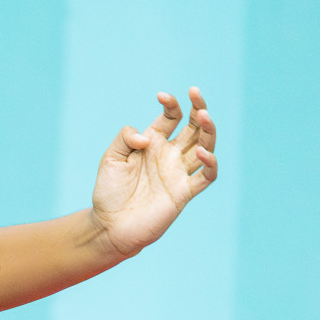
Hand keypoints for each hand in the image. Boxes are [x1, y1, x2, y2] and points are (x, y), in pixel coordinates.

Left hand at [91, 87, 217, 256]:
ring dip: (208, 130)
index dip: (171, 105)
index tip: (162, 96)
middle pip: (194, 127)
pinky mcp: (184, 192)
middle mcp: (170, 155)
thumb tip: (146, 136)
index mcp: (153, 143)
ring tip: (204, 115)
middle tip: (196, 94)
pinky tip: (203, 152)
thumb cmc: (109, 192)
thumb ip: (125, 139)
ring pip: (205, 146)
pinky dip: (210, 163)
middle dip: (198, 108)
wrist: (110, 225)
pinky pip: (206, 175)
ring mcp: (179, 173)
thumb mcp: (111, 158)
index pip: (171, 118)